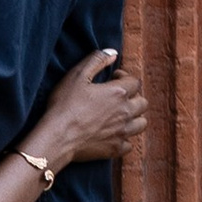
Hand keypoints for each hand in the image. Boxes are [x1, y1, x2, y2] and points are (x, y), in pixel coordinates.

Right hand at [28, 47, 146, 168]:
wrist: (58, 137)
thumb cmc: (65, 104)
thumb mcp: (77, 75)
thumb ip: (96, 60)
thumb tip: (112, 52)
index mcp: (118, 93)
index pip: (135, 81)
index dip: (125, 77)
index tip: (113, 78)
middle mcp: (125, 113)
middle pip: (143, 103)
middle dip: (133, 97)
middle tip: (118, 97)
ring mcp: (122, 132)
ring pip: (141, 124)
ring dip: (134, 117)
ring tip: (119, 115)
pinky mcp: (115, 149)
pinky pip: (129, 144)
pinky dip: (124, 138)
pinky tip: (112, 134)